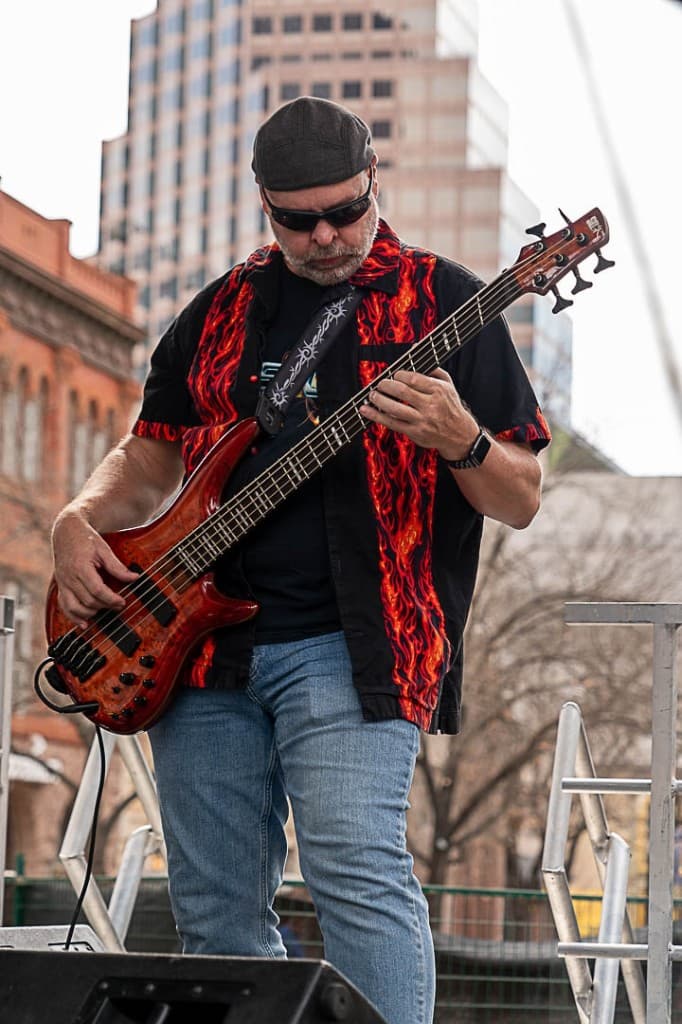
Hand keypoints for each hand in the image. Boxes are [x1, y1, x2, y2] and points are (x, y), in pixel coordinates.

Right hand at [51, 511, 138, 627]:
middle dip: (105, 606)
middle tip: (119, 605)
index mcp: (80, 567)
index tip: (123, 601)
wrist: (66, 532)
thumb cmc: (85, 539)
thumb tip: (134, 578)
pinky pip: (64, 606)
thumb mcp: (104, 549)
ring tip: (104, 610)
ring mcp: (62, 583)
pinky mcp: (60, 586)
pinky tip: (84, 624)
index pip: (96, 590)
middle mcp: (69, 577)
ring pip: (74, 607)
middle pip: (87, 600)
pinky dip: (73, 617)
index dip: (111, 599)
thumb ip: (117, 566)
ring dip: (90, 613)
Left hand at [360, 367, 479, 459]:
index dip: (399, 375)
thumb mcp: (447, 384)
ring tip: (372, 395)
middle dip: (386, 386)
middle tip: (379, 384)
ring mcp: (421, 420)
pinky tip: (366, 410)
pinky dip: (376, 416)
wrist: (459, 435)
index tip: (394, 374)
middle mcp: (430, 406)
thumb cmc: (450, 406)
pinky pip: (391, 423)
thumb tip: (415, 349)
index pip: (413, 379)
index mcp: (438, 390)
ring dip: (378, 400)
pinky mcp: (414, 432)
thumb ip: (432, 368)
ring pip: (394, 408)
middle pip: (402, 392)